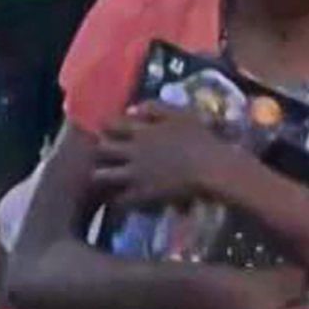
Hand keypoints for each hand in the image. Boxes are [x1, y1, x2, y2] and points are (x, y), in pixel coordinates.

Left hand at [92, 105, 252, 209]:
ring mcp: (135, 173)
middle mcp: (133, 151)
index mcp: (142, 131)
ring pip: (103, 175)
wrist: (209, 168)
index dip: (105, 126)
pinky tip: (119, 200)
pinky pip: (120, 199)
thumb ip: (155, 108)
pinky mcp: (142, 193)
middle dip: (98, 151)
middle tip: (101, 154)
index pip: (112, 124)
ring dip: (101, 175)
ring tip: (104, 178)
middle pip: (102, 149)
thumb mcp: (180, 114)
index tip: (105, 128)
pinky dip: (117, 200)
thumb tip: (133, 108)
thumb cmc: (200, 138)